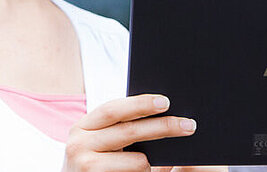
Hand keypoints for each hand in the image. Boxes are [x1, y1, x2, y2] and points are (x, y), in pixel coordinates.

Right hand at [62, 94, 195, 171]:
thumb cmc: (99, 161)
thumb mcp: (103, 140)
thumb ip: (122, 125)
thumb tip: (163, 107)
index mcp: (83, 126)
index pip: (114, 109)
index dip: (140, 104)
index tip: (166, 102)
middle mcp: (78, 145)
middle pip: (129, 131)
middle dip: (163, 126)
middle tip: (189, 125)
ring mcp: (84, 167)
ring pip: (136, 159)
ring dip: (154, 159)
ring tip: (168, 157)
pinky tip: (153, 169)